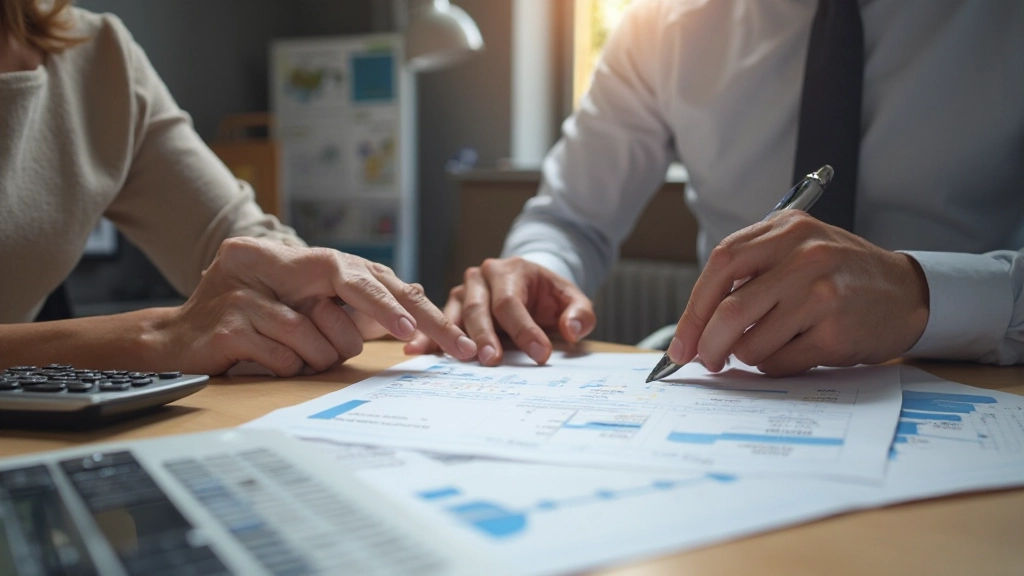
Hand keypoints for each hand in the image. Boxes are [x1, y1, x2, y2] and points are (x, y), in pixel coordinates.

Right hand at [153, 237, 476, 375]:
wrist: (173, 342)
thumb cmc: (247, 325)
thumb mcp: (300, 306)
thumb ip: (347, 297)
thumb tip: (412, 291)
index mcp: (293, 257)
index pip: (364, 273)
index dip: (403, 301)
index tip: (441, 329)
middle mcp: (270, 261)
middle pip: (353, 283)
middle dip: (392, 315)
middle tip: (420, 342)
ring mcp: (248, 289)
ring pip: (321, 336)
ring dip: (316, 357)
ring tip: (290, 354)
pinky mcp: (229, 322)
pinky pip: (287, 358)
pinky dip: (286, 368)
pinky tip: (263, 360)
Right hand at [405, 257, 596, 365]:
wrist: (529, 286)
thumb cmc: (549, 296)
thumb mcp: (572, 299)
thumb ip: (579, 313)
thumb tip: (571, 329)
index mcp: (512, 270)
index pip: (513, 302)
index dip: (525, 330)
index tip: (540, 354)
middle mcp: (482, 277)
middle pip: (480, 309)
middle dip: (486, 337)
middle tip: (493, 361)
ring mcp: (464, 291)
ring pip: (457, 316)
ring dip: (454, 339)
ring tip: (455, 359)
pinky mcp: (453, 307)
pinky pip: (441, 324)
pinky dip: (429, 338)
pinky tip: (416, 350)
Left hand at [668, 211, 928, 375]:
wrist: (907, 292)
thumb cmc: (841, 274)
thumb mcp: (798, 249)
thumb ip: (751, 271)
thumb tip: (696, 324)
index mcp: (787, 229)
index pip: (722, 264)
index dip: (693, 307)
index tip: (681, 340)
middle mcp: (804, 256)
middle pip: (729, 309)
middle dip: (707, 343)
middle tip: (705, 360)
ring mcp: (822, 294)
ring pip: (751, 342)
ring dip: (745, 356)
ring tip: (762, 348)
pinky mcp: (835, 331)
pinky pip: (780, 361)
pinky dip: (773, 365)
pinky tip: (790, 352)